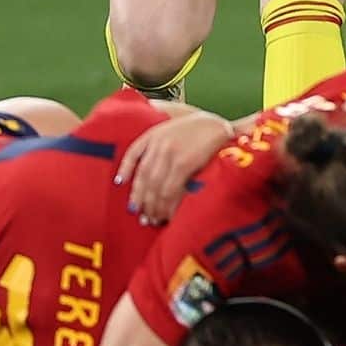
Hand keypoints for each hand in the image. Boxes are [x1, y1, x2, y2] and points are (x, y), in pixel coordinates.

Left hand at [113, 110, 233, 225]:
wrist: (223, 126)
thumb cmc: (202, 130)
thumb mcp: (175, 128)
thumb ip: (161, 145)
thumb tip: (151, 174)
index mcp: (154, 133)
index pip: (132, 154)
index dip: (126, 174)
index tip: (122, 186)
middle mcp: (159, 143)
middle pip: (144, 178)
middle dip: (142, 200)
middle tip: (143, 216)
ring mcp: (170, 153)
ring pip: (155, 187)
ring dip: (154, 206)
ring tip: (155, 219)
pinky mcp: (184, 163)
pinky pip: (171, 190)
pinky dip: (168, 206)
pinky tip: (168, 214)